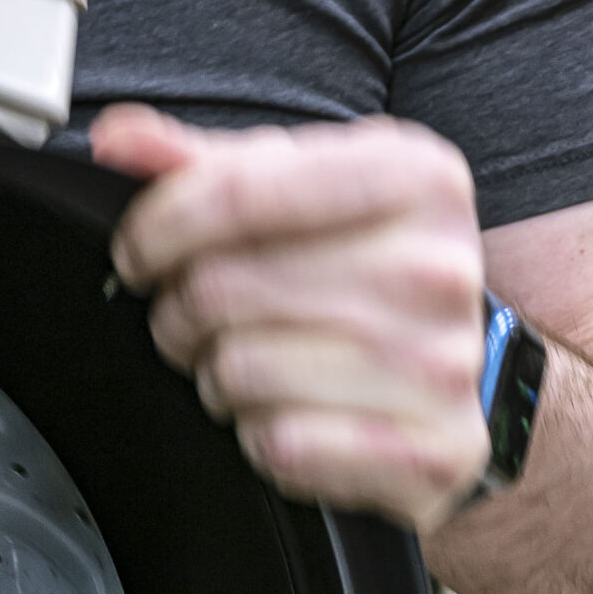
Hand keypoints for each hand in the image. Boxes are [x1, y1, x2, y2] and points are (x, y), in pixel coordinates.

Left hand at [91, 105, 495, 533]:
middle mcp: (438, 266)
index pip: (238, 191)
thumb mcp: (308, 193)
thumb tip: (120, 141)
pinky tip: (292, 413)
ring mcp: (441, 364)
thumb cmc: (374, 273)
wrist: (472, 377)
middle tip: (195, 318)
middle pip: (224, 286)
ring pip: (241, 370)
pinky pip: (280, 444)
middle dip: (181, 309)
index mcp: (416, 176)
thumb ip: (210, 163)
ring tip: (249, 365)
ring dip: (217, 377)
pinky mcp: (431, 452)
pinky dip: (262, 436)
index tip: (138, 251)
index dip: (158, 226)